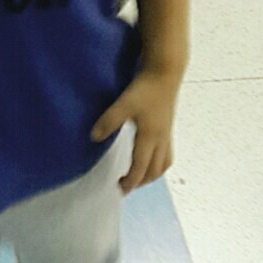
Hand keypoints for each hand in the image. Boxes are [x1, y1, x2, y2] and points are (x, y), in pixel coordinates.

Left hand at [91, 70, 180, 193]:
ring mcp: (167, 134)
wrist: (165, 73)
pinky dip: (159, 163)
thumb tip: (94, 137)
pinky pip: (167, 154)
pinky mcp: (168, 127)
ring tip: (139, 177)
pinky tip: (150, 157)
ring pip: (164, 163)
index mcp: (149, 137)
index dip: (131, 181)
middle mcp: (161, 139)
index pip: (141, 167)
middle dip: (141, 181)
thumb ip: (109, 121)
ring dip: (152, 174)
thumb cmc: (146, 89)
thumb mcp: (124, 104)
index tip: (120, 189)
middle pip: (154, 170)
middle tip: (126, 186)